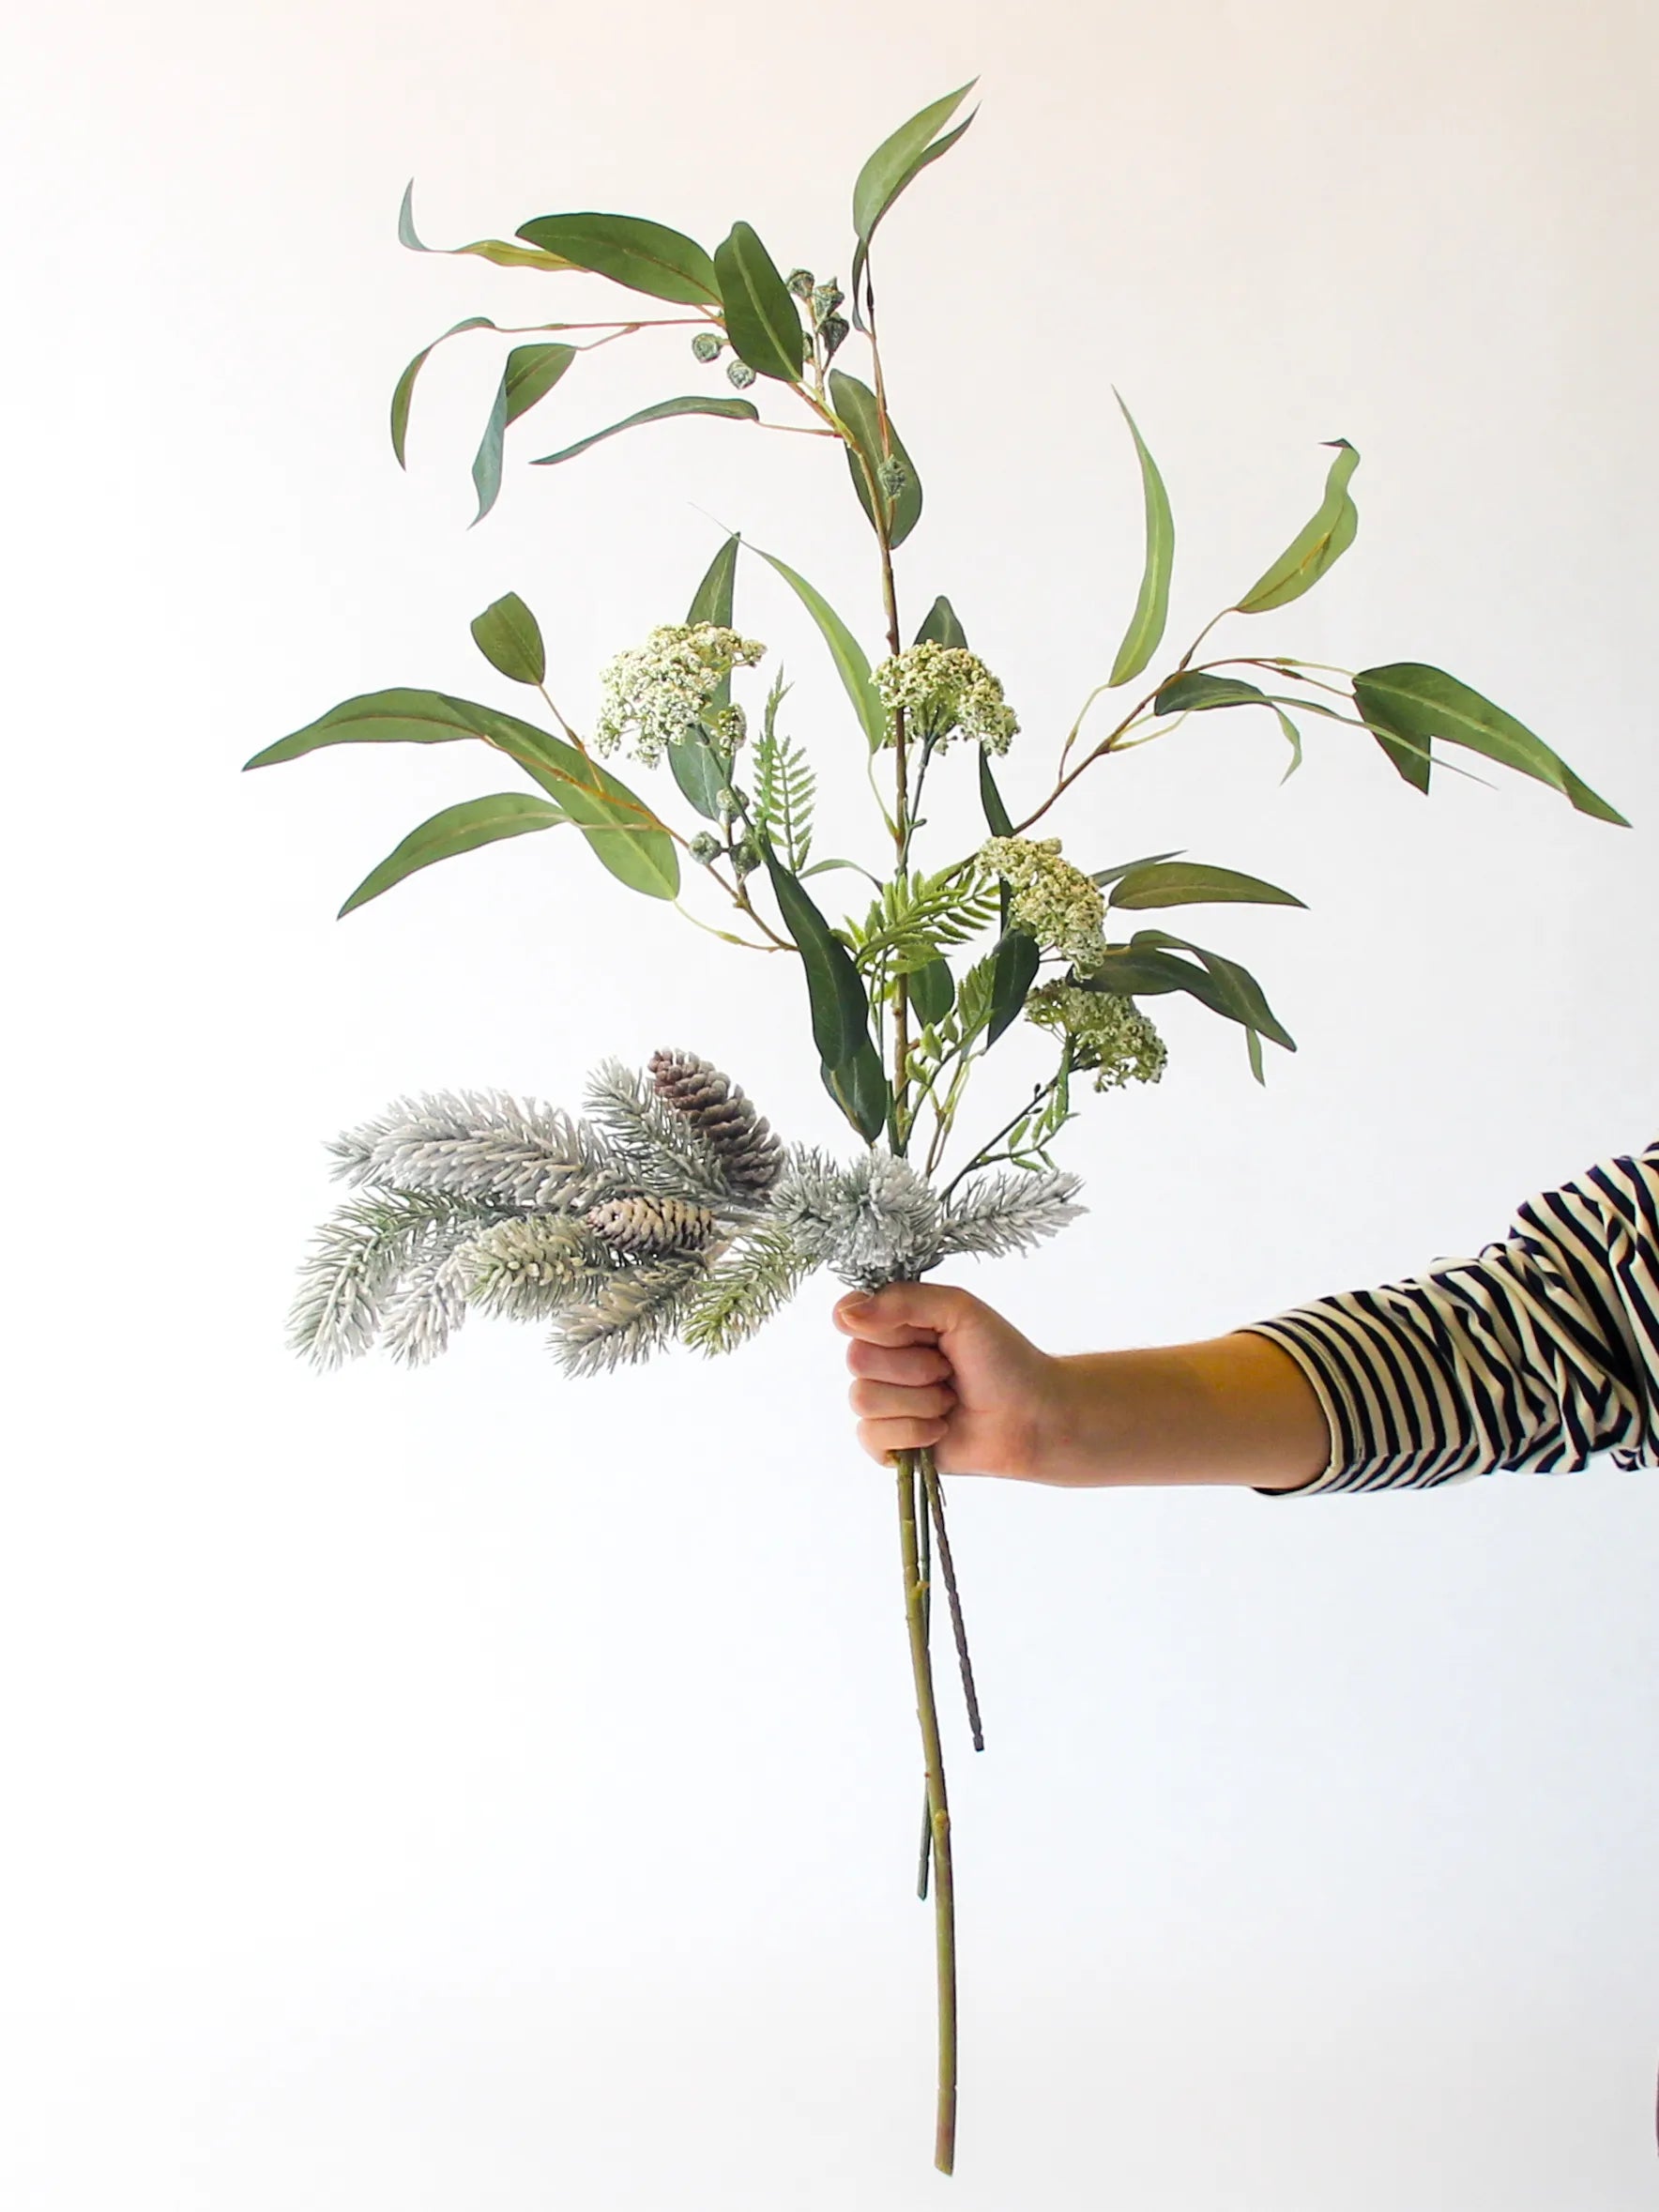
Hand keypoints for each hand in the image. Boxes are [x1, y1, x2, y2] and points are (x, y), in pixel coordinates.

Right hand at [832, 1281, 1058, 1479]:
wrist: (1033, 1416)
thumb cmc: (1003, 1359)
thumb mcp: (958, 1309)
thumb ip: (902, 1301)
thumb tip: (845, 1315)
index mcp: (894, 1323)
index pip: (847, 1314)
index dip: (877, 1325)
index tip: (919, 1332)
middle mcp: (882, 1361)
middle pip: (856, 1359)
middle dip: (913, 1367)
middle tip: (948, 1369)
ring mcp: (884, 1403)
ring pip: (863, 1399)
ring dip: (918, 1401)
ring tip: (950, 1400)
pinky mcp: (889, 1443)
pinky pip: (870, 1435)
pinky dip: (913, 1432)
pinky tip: (941, 1429)